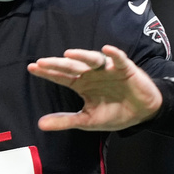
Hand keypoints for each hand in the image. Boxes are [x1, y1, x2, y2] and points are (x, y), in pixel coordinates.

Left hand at [26, 44, 161, 131]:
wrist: (142, 114)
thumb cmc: (115, 113)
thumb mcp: (87, 120)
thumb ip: (65, 120)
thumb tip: (40, 124)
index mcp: (82, 84)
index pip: (61, 76)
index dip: (47, 72)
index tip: (31, 67)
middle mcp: (92, 74)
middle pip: (72, 66)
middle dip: (57, 64)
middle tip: (42, 62)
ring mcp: (108, 70)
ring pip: (92, 59)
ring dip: (81, 55)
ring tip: (68, 54)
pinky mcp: (125, 68)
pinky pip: (119, 58)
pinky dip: (113, 54)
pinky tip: (107, 49)